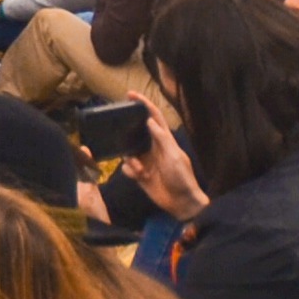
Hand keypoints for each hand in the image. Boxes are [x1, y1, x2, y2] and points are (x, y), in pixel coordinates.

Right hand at [121, 102, 208, 220]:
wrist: (182, 204)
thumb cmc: (182, 178)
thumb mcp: (174, 156)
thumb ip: (161, 139)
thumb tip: (149, 120)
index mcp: (164, 141)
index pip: (154, 118)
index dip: (144, 104)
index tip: (130, 94)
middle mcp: (153, 148)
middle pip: (136, 132)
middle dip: (127, 130)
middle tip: (116, 126)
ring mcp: (146, 161)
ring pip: (128, 151)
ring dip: (129, 158)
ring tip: (139, 168)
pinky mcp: (140, 175)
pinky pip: (127, 167)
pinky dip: (129, 170)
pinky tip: (138, 176)